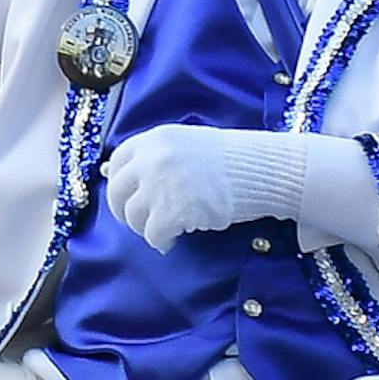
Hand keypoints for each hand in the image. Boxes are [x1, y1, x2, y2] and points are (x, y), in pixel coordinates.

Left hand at [103, 125, 305, 254]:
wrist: (262, 170)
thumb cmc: (230, 160)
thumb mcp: (188, 145)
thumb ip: (158, 157)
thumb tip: (131, 181)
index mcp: (155, 138)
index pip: (116, 162)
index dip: (120, 184)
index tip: (128, 198)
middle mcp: (152, 158)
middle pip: (118, 192)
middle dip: (126, 211)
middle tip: (142, 222)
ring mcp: (160, 185)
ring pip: (134, 217)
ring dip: (146, 228)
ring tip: (165, 230)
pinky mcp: (172, 211)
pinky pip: (153, 235)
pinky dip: (162, 241)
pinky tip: (174, 239)